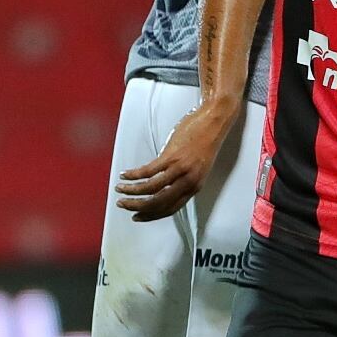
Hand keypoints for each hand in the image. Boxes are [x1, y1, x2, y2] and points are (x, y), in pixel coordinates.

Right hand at [115, 101, 235, 220]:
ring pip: (150, 188)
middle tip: (124, 205)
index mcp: (195, 186)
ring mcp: (179, 169)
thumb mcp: (198, 167)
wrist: (215, 120)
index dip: (151, 215)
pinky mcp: (171, 156)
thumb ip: (183, 180)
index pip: (171, 209)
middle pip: (158, 202)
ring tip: (121, 189)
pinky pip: (147, 171)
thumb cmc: (207, 140)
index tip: (138, 216)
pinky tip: (126, 175)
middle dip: (137, 207)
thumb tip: (166, 188)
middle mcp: (188, 180)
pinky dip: (133, 175)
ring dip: (131, 191)